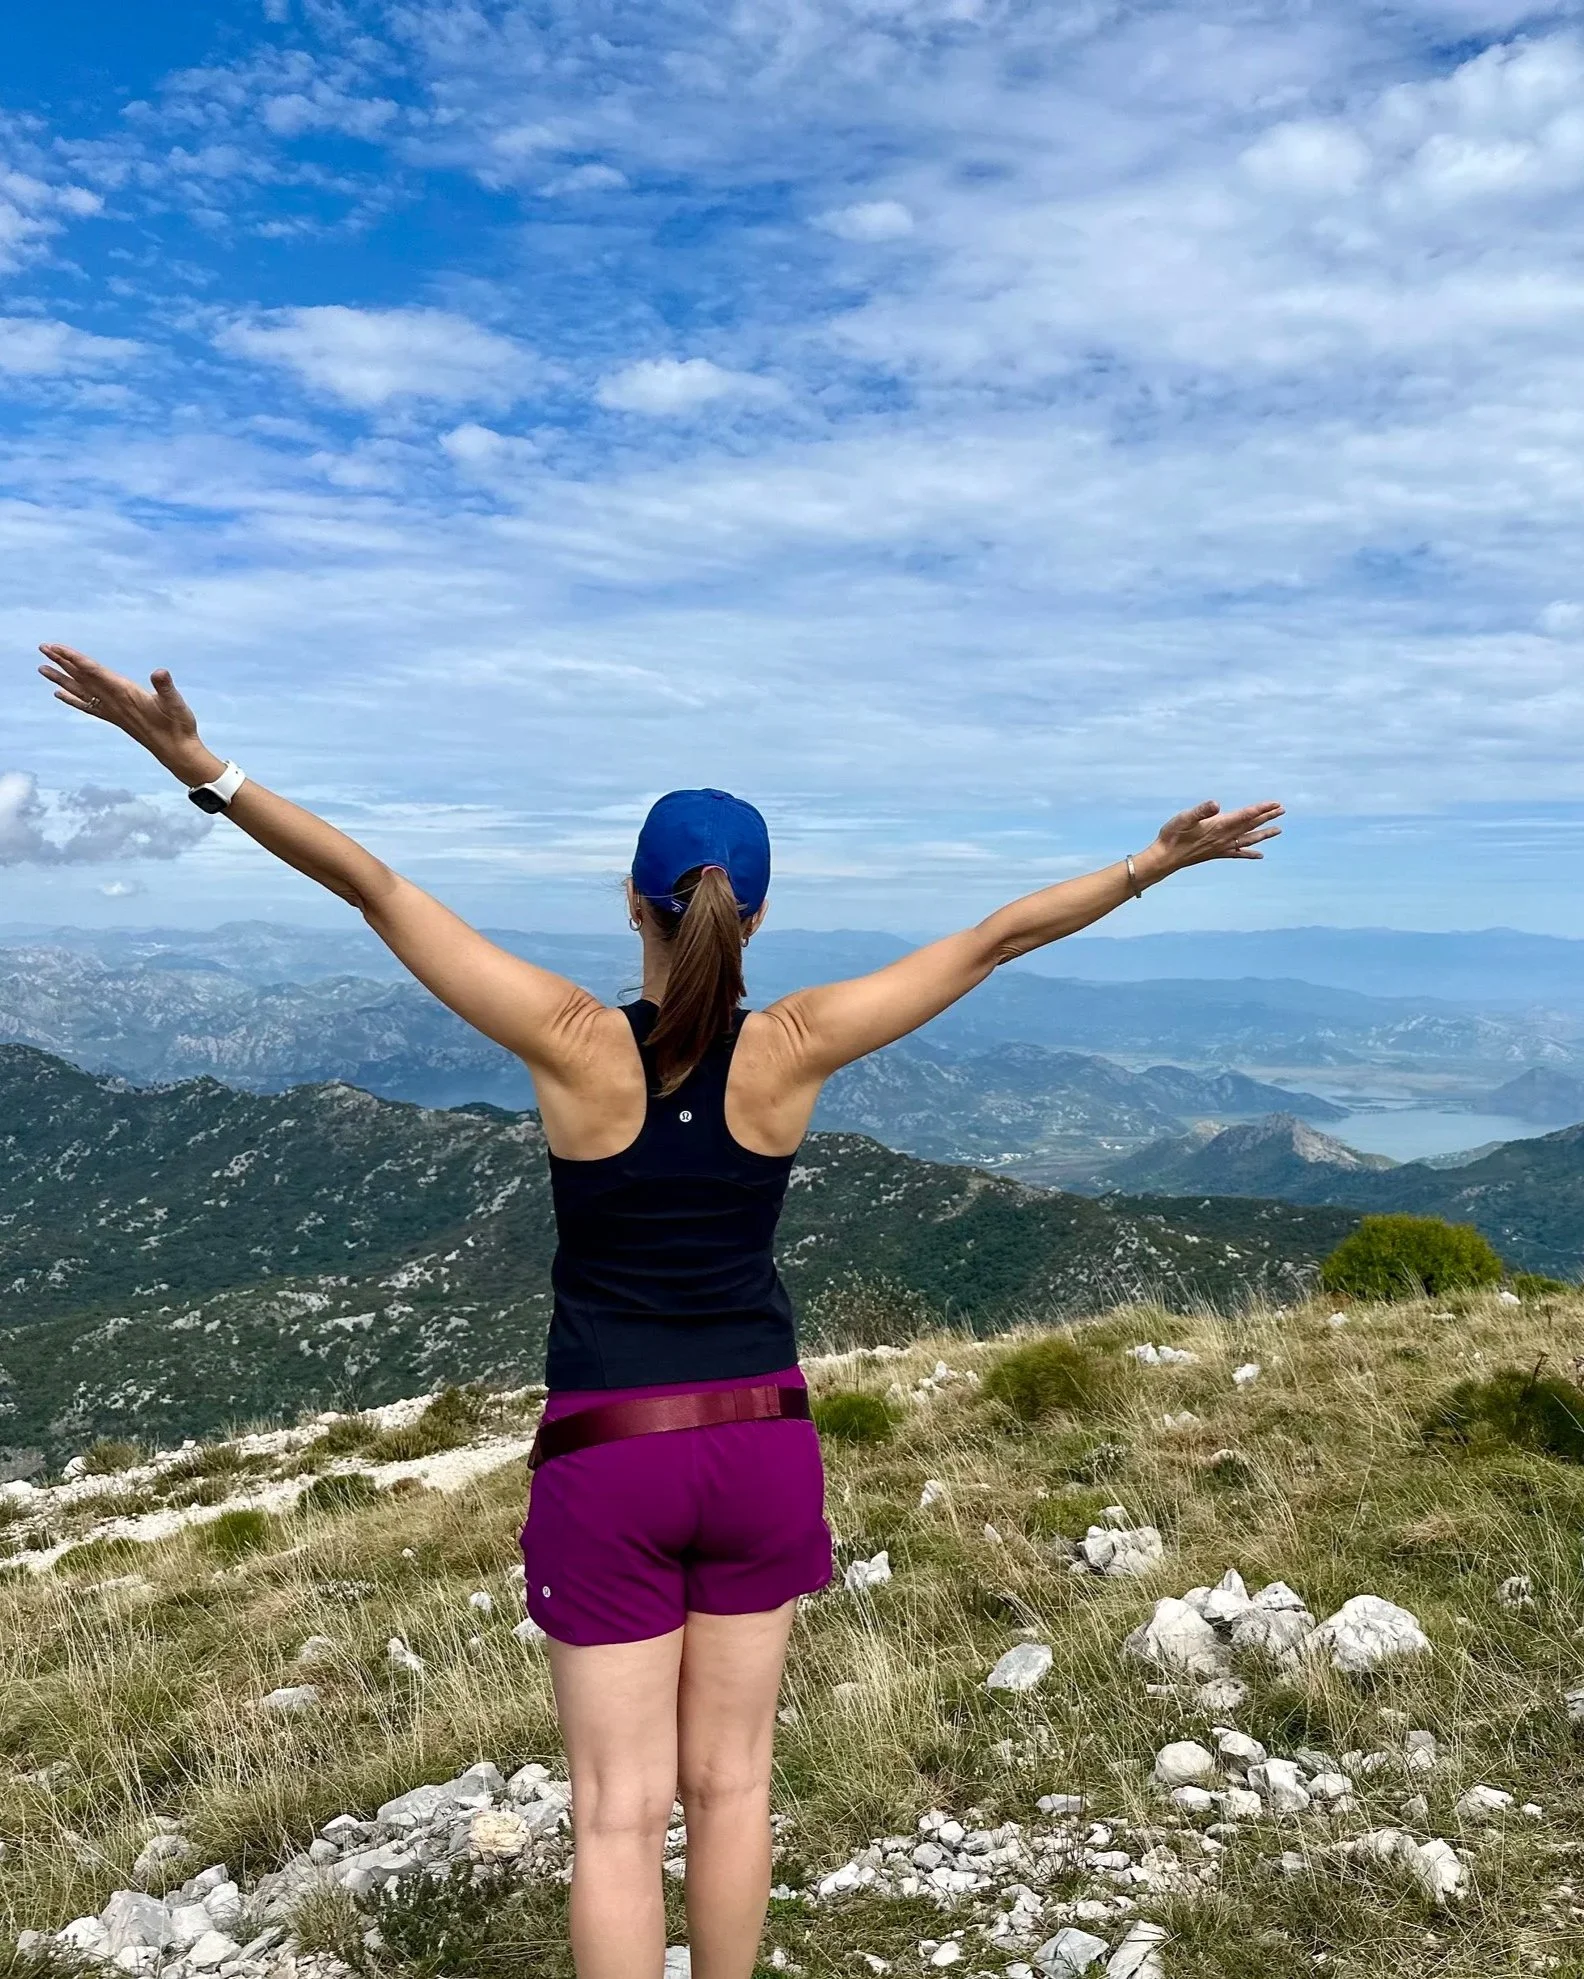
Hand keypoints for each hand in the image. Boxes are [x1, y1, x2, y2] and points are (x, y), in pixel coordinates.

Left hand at [37, 645, 222, 785]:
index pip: (94, 672)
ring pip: (81, 691)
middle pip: (82, 679)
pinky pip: (88, 706)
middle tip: (43, 649)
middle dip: (63, 663)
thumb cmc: (178, 726)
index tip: (57, 648)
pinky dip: (72, 699)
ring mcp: (113, 711)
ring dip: (62, 678)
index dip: (75, 659)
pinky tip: (60, 694)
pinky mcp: (115, 718)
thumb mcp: (176, 703)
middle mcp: (114, 702)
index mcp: (125, 693)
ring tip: (43, 668)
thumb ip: (166, 688)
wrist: (177, 751)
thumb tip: (160, 673)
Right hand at [1144, 798, 1283, 878]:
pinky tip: (1259, 855)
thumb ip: (1201, 811)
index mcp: (1219, 826)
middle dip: (1267, 817)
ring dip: (1264, 834)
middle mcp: (1224, 837)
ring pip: (1248, 839)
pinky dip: (1250, 853)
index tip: (1275, 804)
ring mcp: (1222, 846)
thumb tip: (1216, 804)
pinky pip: (1238, 853)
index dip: (1261, 809)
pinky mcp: (1217, 853)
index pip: (1245, 816)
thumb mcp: (1184, 818)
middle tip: (1281, 810)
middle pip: (1250, 826)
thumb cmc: (1173, 835)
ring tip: (1278, 830)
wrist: (1166, 858)